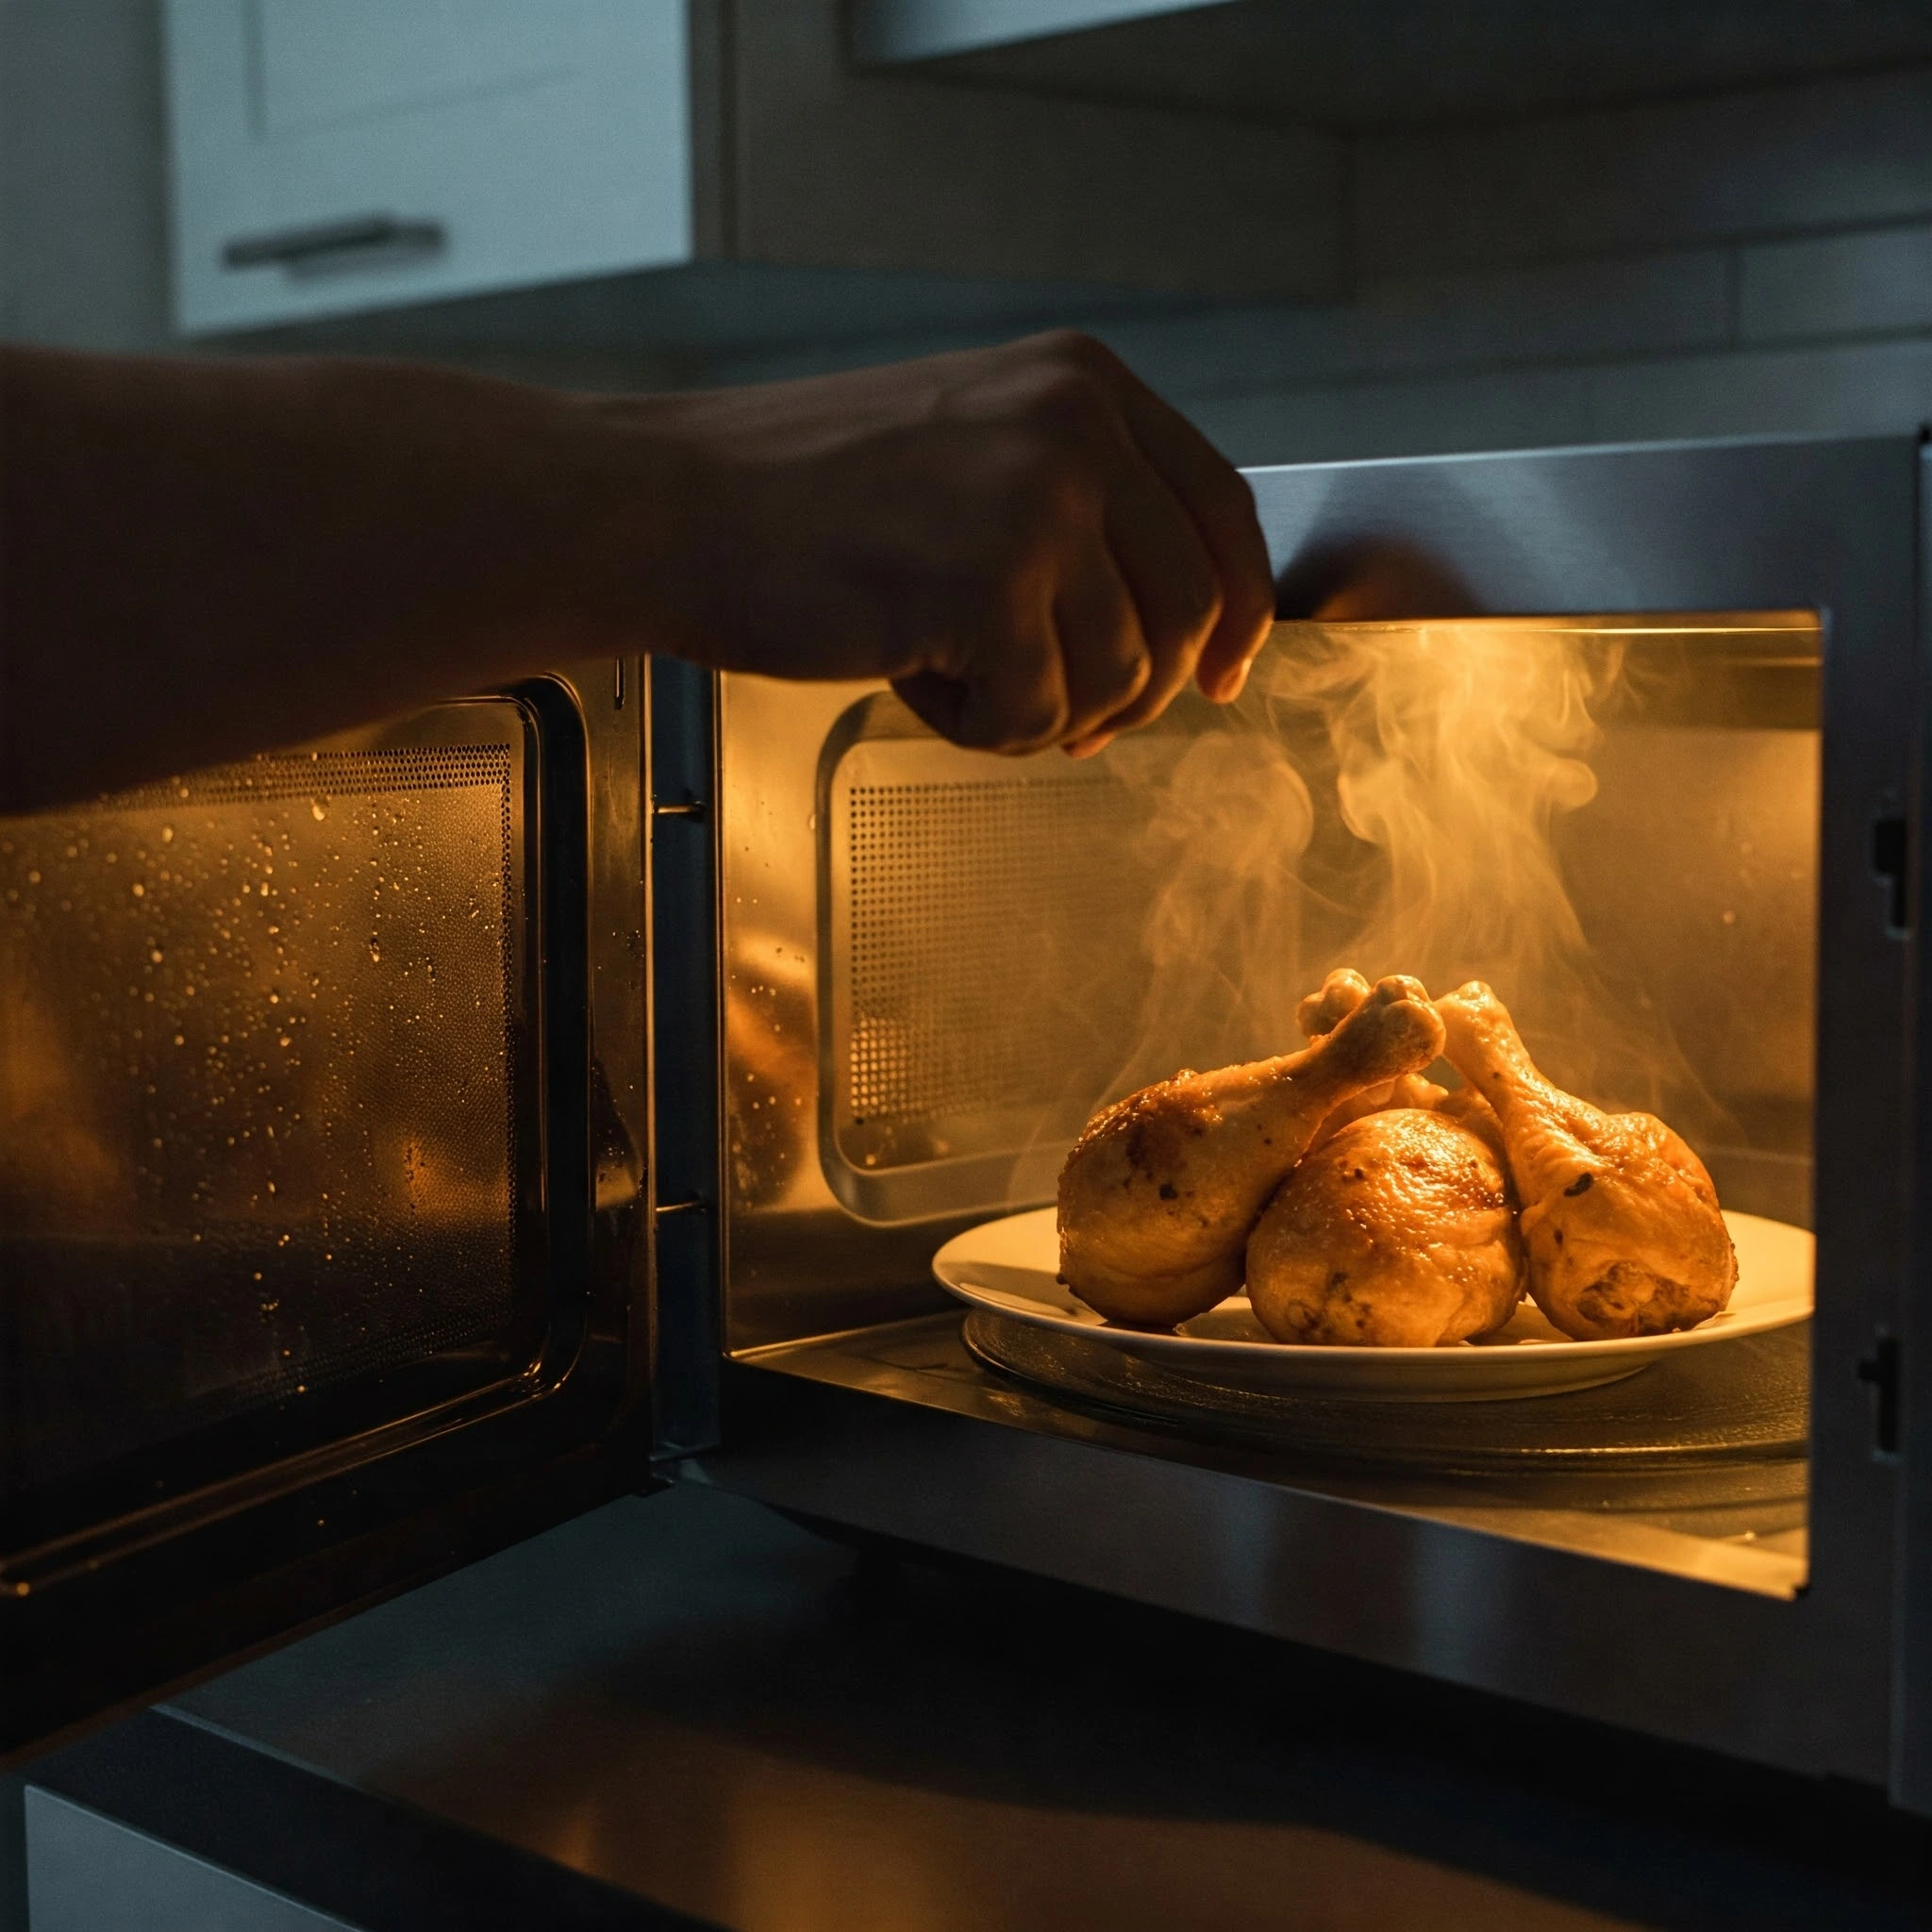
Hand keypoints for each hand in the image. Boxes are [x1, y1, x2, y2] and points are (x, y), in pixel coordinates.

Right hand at [610, 331, 1275, 755]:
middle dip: (1136, 693)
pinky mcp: (988, 584)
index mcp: (1081, 382)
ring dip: (1044, 714)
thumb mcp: (966, 450)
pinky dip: (986, 730)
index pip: (1222, 513)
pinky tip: (916, 681)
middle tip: (1063, 718)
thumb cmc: (794, 496)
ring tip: (953, 679)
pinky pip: (1043, 715)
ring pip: (1123, 677)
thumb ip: (1075, 508)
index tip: (1226, 674)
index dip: (1240, 612)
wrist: (666, 505)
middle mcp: (1075, 425)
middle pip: (1191, 611)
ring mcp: (1036, 500)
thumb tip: (1172, 633)